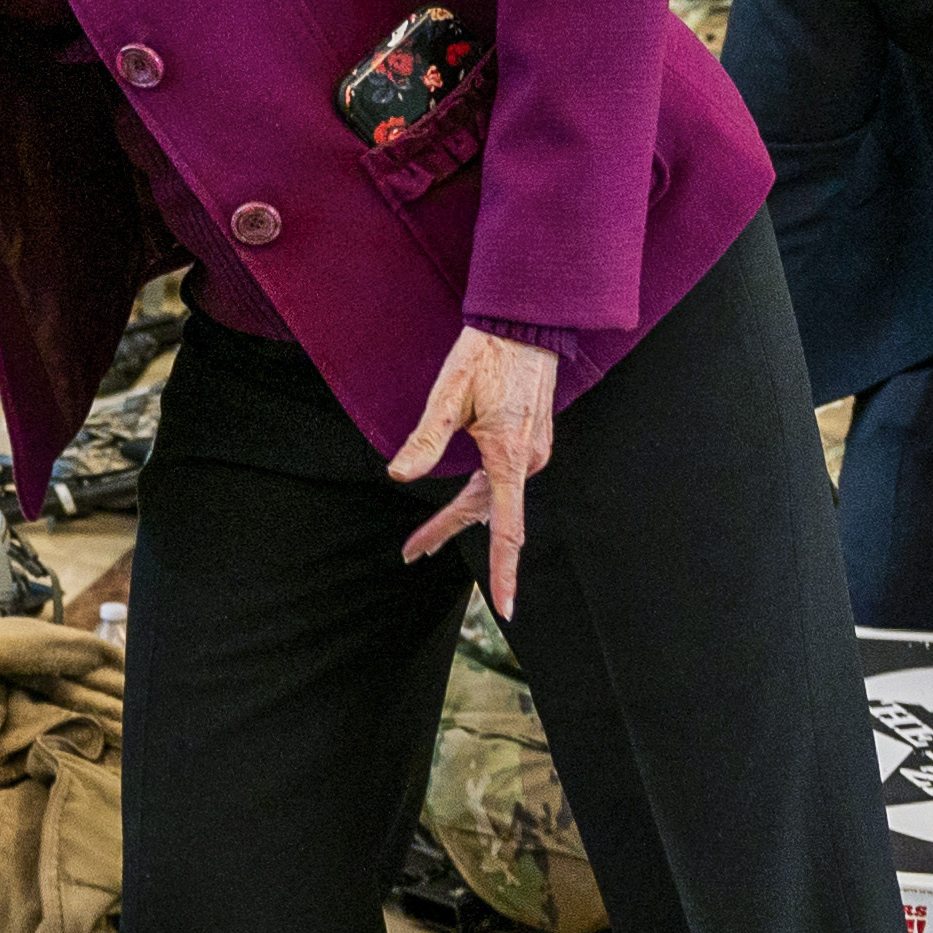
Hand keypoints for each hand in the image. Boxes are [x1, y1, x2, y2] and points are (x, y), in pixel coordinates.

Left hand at [387, 329, 560, 615]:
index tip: (504, 609)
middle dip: (447, 531)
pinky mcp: (532, 441)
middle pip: (488, 514)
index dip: (504, 572)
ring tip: (425, 536)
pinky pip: (504, 480)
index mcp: (510, 455)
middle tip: (411, 550)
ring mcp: (534, 451)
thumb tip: (398, 475)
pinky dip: (480, 495)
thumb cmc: (486, 354)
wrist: (525, 323)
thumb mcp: (448, 394)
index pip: (508, 529)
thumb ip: (425, 439)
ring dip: (462, 515)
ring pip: (495, 497)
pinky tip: (463, 499)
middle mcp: (528, 459)